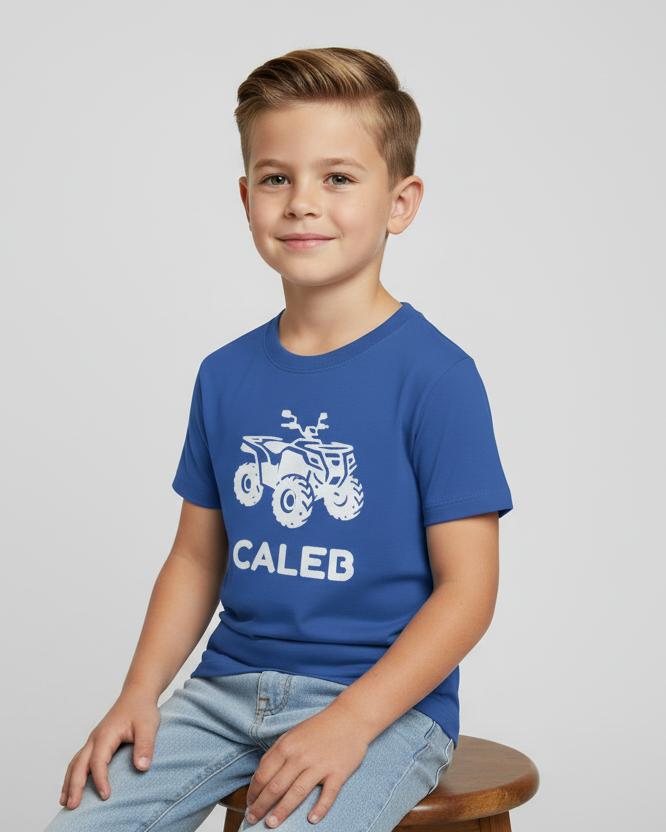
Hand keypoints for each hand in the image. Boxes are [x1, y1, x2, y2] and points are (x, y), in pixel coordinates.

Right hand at [59, 691, 160, 809]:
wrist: (137, 694)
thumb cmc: (142, 710)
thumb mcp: (148, 726)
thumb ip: (145, 746)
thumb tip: (142, 767)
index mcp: (106, 735)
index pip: (98, 761)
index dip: (100, 780)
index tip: (105, 796)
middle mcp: (95, 738)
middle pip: (79, 764)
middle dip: (74, 786)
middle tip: (72, 806)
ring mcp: (93, 740)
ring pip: (75, 763)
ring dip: (69, 782)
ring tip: (65, 802)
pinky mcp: (95, 742)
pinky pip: (79, 760)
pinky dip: (73, 774)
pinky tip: (71, 786)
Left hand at [245, 704, 369, 827]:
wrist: (350, 718)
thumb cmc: (319, 728)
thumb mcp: (293, 734)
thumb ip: (276, 752)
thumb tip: (261, 776)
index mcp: (287, 746)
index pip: (263, 773)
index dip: (253, 791)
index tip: (249, 804)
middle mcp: (301, 756)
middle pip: (276, 786)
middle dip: (261, 806)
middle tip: (252, 820)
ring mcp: (320, 765)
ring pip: (297, 793)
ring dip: (282, 811)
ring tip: (271, 824)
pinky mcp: (338, 772)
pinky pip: (328, 794)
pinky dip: (320, 808)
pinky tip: (312, 819)